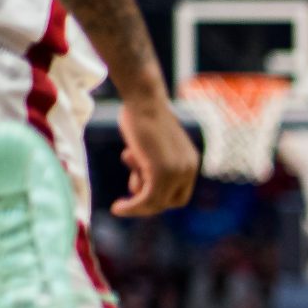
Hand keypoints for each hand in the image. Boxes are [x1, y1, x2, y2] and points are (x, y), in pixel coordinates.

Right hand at [112, 89, 198, 217]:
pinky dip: (132, 208)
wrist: (143, 99)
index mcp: (190, 162)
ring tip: (127, 170)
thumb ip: (153, 160)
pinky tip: (116, 208)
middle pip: (170, 201)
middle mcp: (189, 169)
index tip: (138, 189)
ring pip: (156, 203)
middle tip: (130, 182)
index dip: (159, 197)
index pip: (179, 194)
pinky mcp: (162, 172)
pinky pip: (148, 201)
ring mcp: (178, 172)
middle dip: (148, 199)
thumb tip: (144, 173)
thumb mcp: (151, 142)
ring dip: (136, 201)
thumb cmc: (141, 115)